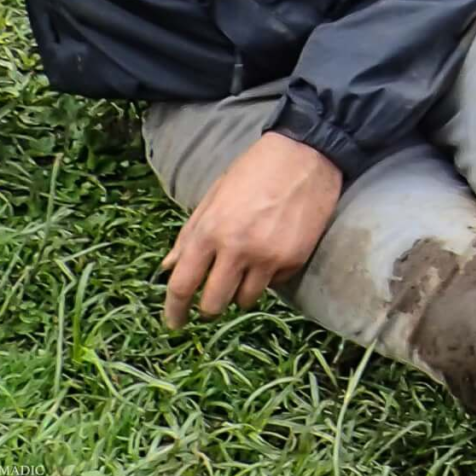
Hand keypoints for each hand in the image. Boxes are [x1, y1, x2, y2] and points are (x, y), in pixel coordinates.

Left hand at [159, 131, 341, 327]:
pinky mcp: (295, 258)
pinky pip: (274, 284)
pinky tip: (271, 254)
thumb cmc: (255, 170)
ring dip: (240, 293)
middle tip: (212, 301)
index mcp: (210, 231)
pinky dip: (268, 277)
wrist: (307, 153)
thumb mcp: (213, 197)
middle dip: (209, 308)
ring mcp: (269, 257)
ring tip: (245, 273)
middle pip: (213, 304)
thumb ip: (189, 236)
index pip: (182, 285)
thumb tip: (167, 269)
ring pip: (245, 300)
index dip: (174, 310)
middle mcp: (238, 249)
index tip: (175, 322)